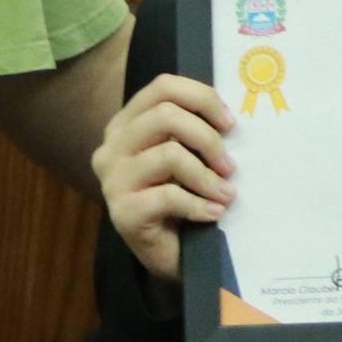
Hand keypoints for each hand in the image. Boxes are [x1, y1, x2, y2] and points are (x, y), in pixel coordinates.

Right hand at [93, 72, 235, 286]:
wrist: (171, 254)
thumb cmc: (182, 201)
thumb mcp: (187, 156)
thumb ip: (193, 131)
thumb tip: (230, 117)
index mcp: (125, 125)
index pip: (162, 87)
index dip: (202, 98)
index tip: (230, 123)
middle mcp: (111, 148)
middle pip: (166, 115)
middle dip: (208, 139)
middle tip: (230, 166)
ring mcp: (113, 180)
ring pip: (169, 154)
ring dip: (207, 177)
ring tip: (226, 194)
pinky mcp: (122, 212)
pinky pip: (169, 196)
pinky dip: (199, 205)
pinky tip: (213, 214)